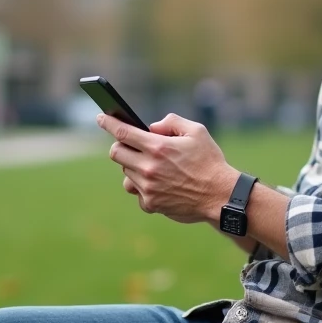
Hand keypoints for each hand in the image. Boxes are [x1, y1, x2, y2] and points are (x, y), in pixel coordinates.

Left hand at [99, 113, 238, 224]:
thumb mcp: (196, 131)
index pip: (123, 132)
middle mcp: (148, 167)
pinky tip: (160, 185)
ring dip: (134, 167)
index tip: (100, 118)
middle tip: (133, 146)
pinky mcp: (151, 204)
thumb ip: (170, 123)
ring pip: (126, 173)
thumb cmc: (210, 162)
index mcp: (158, 147)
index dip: (108, 123)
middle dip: (121, 146)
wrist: (220, 196)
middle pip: (116, 153)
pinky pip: (136, 193)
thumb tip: (150, 128)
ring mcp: (147, 188)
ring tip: (154, 168)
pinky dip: (144, 188)